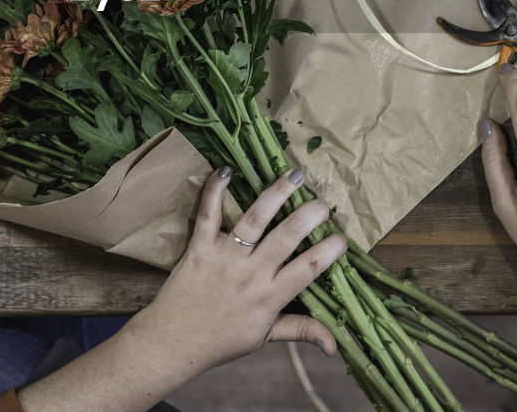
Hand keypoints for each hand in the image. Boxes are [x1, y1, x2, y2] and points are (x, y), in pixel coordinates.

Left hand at [125, 167, 347, 376]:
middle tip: (324, 203)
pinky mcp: (200, 247)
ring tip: (295, 176)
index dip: (328, 252)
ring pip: (254, 219)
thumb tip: (334, 346)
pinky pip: (208, 214)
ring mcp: (224, 257)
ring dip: (276, 194)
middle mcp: (250, 274)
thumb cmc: (221, 340)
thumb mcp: (264, 338)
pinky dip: (215, 191)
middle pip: (285, 238)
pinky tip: (226, 170)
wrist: (173, 343)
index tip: (343, 238)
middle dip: (309, 216)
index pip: (307, 270)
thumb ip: (300, 330)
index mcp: (269, 297)